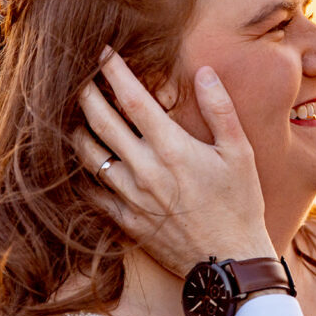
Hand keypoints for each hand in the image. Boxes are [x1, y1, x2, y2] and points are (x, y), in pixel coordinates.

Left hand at [73, 49, 274, 277]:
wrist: (230, 263)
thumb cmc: (240, 204)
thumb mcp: (240, 153)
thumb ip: (220, 109)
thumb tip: (205, 72)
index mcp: (172, 148)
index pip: (132, 100)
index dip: (114, 72)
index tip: (103, 52)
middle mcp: (145, 170)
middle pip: (100, 122)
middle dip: (86, 93)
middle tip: (78, 75)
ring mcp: (131, 197)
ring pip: (89, 155)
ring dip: (78, 130)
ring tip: (75, 114)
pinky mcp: (125, 220)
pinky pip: (92, 192)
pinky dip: (83, 172)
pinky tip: (84, 160)